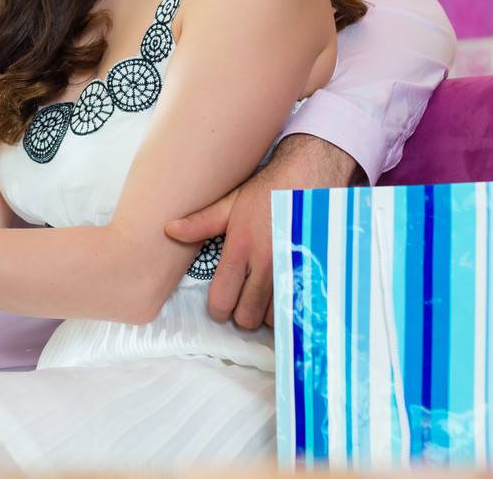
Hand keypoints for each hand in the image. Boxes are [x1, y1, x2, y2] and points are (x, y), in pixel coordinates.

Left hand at [165, 134, 360, 328]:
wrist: (315, 174)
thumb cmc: (271, 189)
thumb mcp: (233, 202)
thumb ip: (202, 222)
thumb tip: (170, 230)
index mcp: (242, 248)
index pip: (221, 300)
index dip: (218, 308)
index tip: (221, 302)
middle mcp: (268, 264)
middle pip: (247, 318)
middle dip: (242, 312)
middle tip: (245, 299)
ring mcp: (296, 272)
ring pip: (275, 318)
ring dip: (269, 311)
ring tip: (268, 294)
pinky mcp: (321, 274)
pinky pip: (304, 310)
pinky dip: (295, 309)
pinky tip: (291, 296)